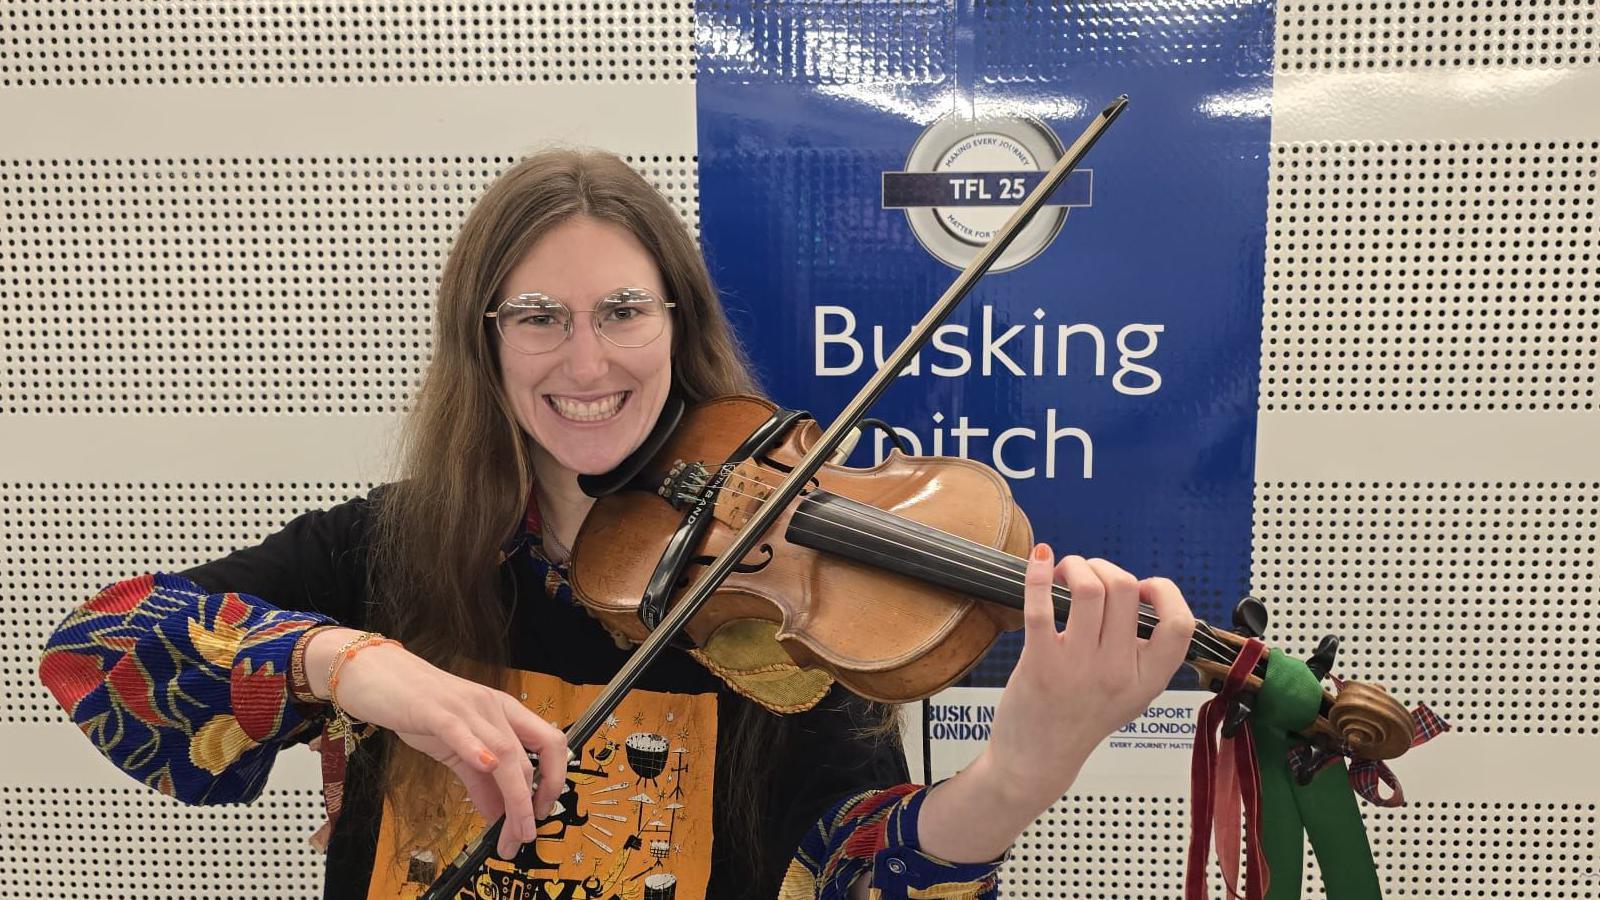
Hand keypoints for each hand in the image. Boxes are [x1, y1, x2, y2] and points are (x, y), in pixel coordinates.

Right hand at [305, 628, 566, 859]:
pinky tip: (485, 766)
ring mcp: (466, 707)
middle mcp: (492, 707)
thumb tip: (498, 814)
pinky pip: (460, 729)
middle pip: (525, 759)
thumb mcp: (454, 748)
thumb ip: (479, 780)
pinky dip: (476, 749)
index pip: (549, 744)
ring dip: (513, 797)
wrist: (376, 675)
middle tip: (521, 837)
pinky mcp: (434, 709)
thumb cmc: (417, 707)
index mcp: (503, 712)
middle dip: (528, 806)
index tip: (541, 814)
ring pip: (503, 752)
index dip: (554, 780)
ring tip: (510, 830)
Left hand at [981, 546, 1195, 814]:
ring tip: (1063, 572)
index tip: (1144, 588)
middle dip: (1105, 567)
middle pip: (1126, 590)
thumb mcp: (1129, 695)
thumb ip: (1138, 654)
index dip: (1165, 593)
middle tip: (1088, 574)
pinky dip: (1038, 575)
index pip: (1179, 625)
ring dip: (1076, 566)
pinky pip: (1041, 607)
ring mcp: (1078, 668)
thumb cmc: (1079, 720)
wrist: (1037, 761)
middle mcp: (1117, 672)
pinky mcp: (1039, 664)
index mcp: (1146, 680)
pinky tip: (1039, 560)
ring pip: (1089, 589)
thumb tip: (1135, 594)